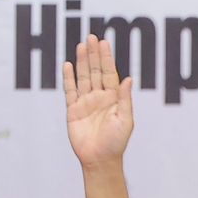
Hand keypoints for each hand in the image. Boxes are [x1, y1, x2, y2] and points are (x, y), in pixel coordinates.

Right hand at [63, 35, 133, 169]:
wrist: (100, 160)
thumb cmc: (116, 143)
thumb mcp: (125, 120)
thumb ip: (125, 99)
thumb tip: (129, 79)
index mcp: (113, 99)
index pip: (109, 73)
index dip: (106, 58)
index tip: (104, 43)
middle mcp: (99, 98)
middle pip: (95, 71)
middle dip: (93, 55)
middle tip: (91, 37)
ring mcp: (85, 103)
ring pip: (83, 78)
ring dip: (82, 62)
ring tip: (81, 46)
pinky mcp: (73, 111)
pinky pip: (70, 91)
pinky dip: (68, 78)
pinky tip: (68, 65)